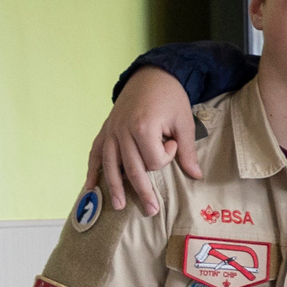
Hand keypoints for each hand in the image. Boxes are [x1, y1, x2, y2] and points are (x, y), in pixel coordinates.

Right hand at [92, 68, 200, 215]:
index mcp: (143, 128)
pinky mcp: (105, 130)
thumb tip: (196, 175)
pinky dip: (92, 170)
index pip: (154, 160)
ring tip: (119, 206)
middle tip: (152, 211)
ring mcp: (111, 131)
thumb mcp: (184, 122)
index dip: (167, 157)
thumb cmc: (170, 98)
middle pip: (132, 169)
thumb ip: (187, 150)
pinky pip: (95, 154)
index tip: (172, 143)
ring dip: (115, 187)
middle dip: (143, 192)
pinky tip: (91, 187)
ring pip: (110, 165)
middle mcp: (122, 131)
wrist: (151, 76)